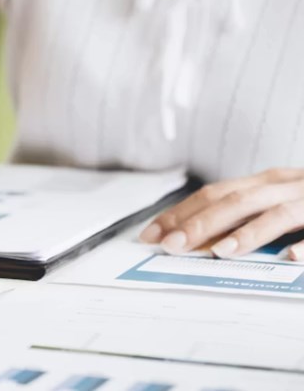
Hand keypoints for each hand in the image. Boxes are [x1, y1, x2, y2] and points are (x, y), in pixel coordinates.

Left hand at [139, 168, 303, 259]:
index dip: (179, 213)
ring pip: (277, 212)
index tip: (150, 234)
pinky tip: (291, 257)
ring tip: (220, 252)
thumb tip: (189, 238)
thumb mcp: (273, 199)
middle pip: (236, 200)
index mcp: (264, 181)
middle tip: (172, 246)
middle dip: (200, 223)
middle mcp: (285, 184)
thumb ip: (240, 214)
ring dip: (247, 233)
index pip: (212, 194)